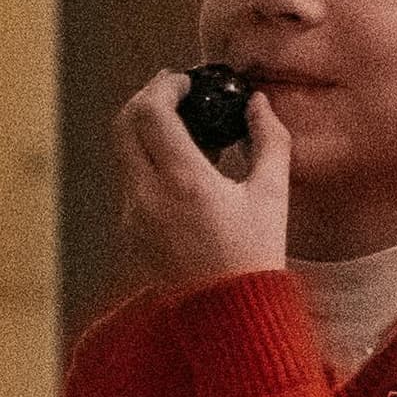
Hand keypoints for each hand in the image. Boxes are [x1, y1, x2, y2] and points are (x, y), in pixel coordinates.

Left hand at [114, 68, 290, 295]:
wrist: (230, 317)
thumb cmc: (256, 258)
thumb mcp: (273, 195)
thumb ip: (269, 140)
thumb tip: (258, 103)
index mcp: (184, 181)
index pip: (151, 112)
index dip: (164, 85)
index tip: (184, 79)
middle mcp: (149, 195)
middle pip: (124, 124)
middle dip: (146, 99)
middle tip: (173, 90)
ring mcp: (134, 215)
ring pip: (124, 152)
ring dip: (146, 130)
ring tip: (185, 129)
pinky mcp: (132, 231)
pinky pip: (131, 181)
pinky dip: (148, 161)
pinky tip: (182, 167)